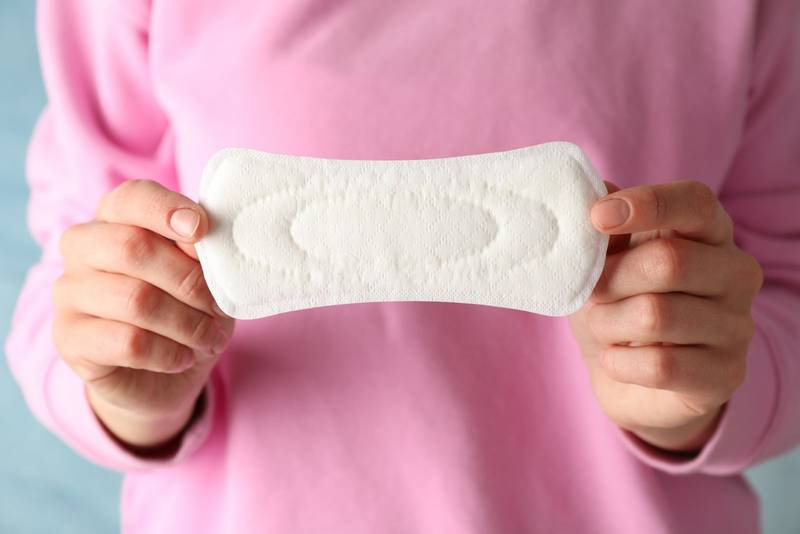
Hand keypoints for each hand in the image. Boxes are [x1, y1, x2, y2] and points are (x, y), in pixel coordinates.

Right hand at [53, 180, 233, 450]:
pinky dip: (169, 352)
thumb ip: (199, 250)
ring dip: (187, 323)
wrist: (158, 374)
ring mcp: (69, 293)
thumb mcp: (203, 275)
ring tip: (209, 338)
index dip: (167, 210)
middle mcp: (82, 248)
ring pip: (136, 300)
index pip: (132, 197)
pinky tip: (183, 357)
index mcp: (115, 218)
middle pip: (131, 247)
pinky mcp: (70, 339)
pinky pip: (129, 342)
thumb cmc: (184, 308)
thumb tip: (204, 235)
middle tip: (218, 307)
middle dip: (189, 280)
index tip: (202, 229)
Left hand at [569, 181, 762, 452]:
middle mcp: (736, 273)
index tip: (597, 217)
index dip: (647, 205)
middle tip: (590, 294)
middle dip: (609, 280)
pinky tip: (616, 358)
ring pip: (656, 315)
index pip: (695, 203)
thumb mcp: (604, 261)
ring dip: (607, 323)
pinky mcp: (726, 374)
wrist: (629, 379)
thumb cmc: (617, 305)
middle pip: (668, 261)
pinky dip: (619, 362)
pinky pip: (660, 365)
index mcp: (709, 232)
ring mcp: (737, 326)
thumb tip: (598, 187)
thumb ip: (606, 228)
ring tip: (603, 327)